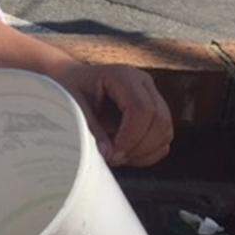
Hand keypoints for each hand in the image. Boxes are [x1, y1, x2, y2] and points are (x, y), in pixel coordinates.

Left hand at [56, 63, 172, 166]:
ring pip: (165, 130)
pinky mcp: (154, 111)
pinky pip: (163, 137)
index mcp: (123, 76)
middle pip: (160, 120)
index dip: (131, 136)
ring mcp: (152, 96)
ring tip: (117, 156)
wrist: (71, 79)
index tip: (112, 154)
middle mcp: (143, 83)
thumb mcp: (72, 105)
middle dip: (139, 146)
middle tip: (114, 159)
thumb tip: (109, 154)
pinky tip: (126, 154)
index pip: (141, 109)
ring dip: (145, 151)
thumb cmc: (68, 89)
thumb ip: (91, 128)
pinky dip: (149, 152)